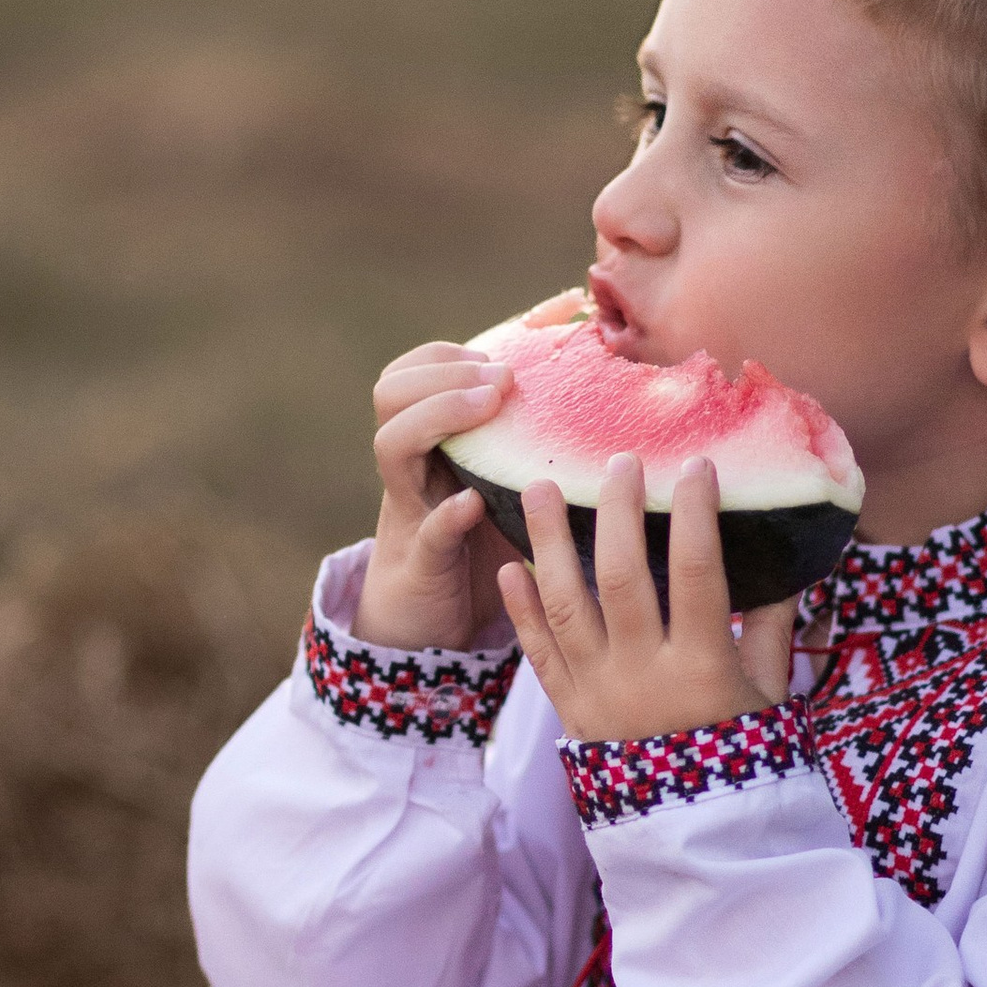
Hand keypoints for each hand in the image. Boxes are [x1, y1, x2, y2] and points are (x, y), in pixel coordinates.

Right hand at [352, 343, 519, 650]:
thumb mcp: (500, 489)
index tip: (496, 357)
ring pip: (392, 446)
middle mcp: (411, 471)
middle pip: (389, 395)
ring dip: (439, 415)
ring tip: (487, 407)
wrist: (431, 630)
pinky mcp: (423, 562)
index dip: (444, 355)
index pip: (408, 374)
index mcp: (428, 447)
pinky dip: (447, 513)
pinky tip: (473, 502)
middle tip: (500, 378)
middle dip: (444, 374)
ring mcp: (410, 512)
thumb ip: (523, 448)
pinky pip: (427, 532)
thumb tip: (597, 394)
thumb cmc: (479, 550)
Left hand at [499, 453, 795, 742]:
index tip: (696, 465)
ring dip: (548, 543)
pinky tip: (510, 566)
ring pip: (565, 606)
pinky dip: (520, 609)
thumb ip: (773, 627)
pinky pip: (537, 654)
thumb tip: (790, 561)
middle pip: (622, 579)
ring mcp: (598, 693)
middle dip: (618, 513)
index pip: (699, 574)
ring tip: (537, 488)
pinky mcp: (568, 711)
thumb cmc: (741, 755)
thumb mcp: (769, 694)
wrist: (693, 836)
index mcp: (703, 668)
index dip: (696, 515)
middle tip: (617, 461)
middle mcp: (643, 676)